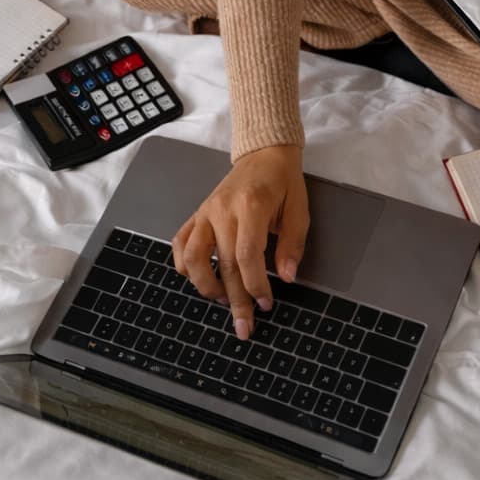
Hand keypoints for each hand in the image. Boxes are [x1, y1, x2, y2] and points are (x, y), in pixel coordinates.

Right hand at [171, 144, 309, 342]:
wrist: (264, 152)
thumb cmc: (284, 181)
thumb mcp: (299, 208)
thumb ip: (293, 243)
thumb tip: (286, 277)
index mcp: (252, 206)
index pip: (247, 255)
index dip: (255, 284)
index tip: (266, 303)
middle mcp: (223, 209)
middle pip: (224, 263)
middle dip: (235, 300)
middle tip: (245, 327)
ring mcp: (205, 211)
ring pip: (193, 257)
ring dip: (205, 286)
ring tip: (222, 301)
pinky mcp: (197, 213)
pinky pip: (180, 243)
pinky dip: (184, 265)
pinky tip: (200, 278)